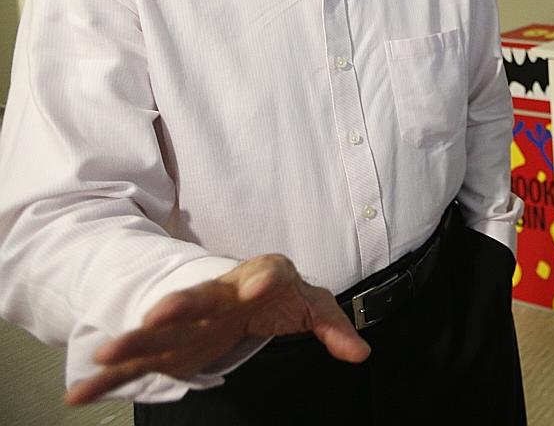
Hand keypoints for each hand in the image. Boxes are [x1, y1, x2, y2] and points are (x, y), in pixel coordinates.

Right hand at [65, 254, 369, 404]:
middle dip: (180, 304)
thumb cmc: (278, 295)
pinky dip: (108, 378)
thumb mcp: (309, 305)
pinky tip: (79, 393)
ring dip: (133, 339)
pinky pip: (135, 362)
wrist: (242, 289)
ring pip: (158, 330)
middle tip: (160, 313)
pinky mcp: (166, 348)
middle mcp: (216, 297)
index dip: (264, 276)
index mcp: (258, 280)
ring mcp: (187, 323)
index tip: (262, 279)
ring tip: (107, 351)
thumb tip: (360, 353)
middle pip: (198, 298)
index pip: (264, 274)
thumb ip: (332, 326)